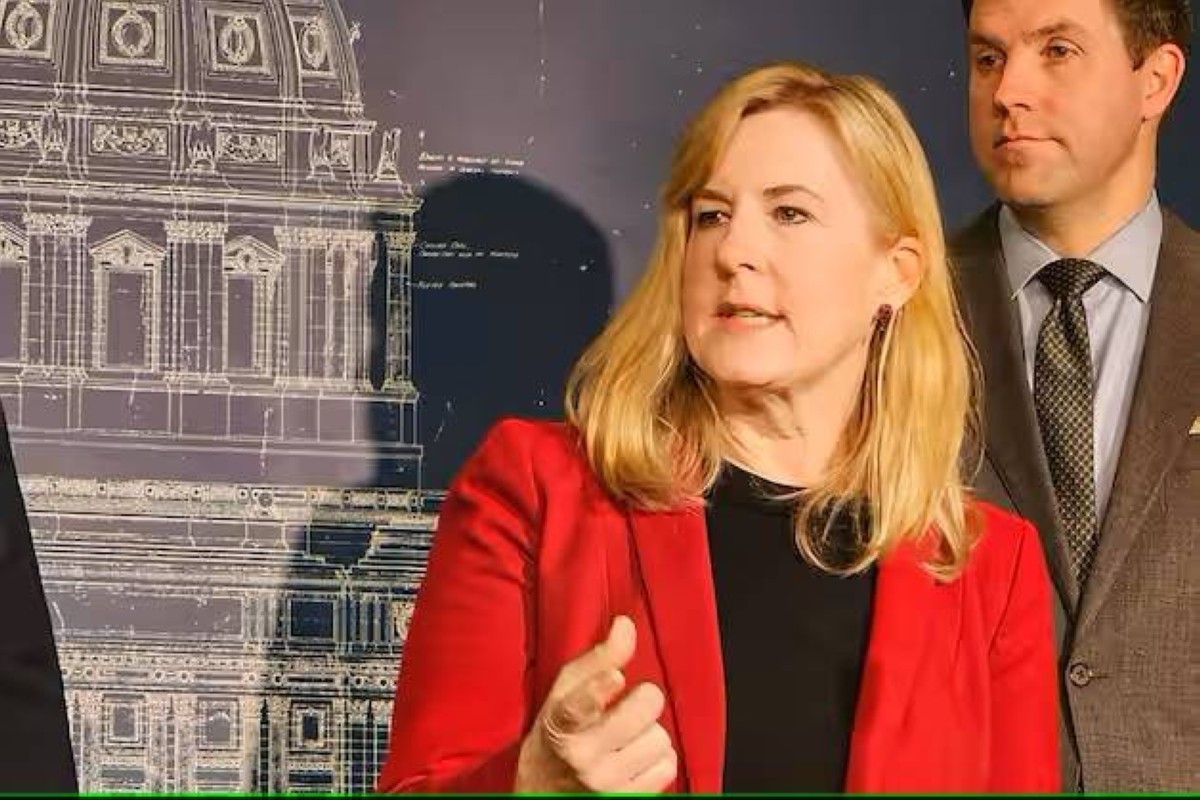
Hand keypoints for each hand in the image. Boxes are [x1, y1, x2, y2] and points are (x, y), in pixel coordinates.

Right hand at [513, 616, 677, 792]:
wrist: (542, 796)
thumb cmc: (554, 737)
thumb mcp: (561, 696)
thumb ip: (595, 659)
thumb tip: (626, 625)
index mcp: (560, 724)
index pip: (578, 708)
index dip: (599, 690)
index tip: (613, 678)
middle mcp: (582, 758)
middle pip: (645, 708)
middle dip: (643, 700)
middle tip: (627, 706)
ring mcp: (607, 785)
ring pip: (661, 737)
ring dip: (649, 734)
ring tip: (626, 739)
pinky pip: (668, 766)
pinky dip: (658, 759)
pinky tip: (635, 759)